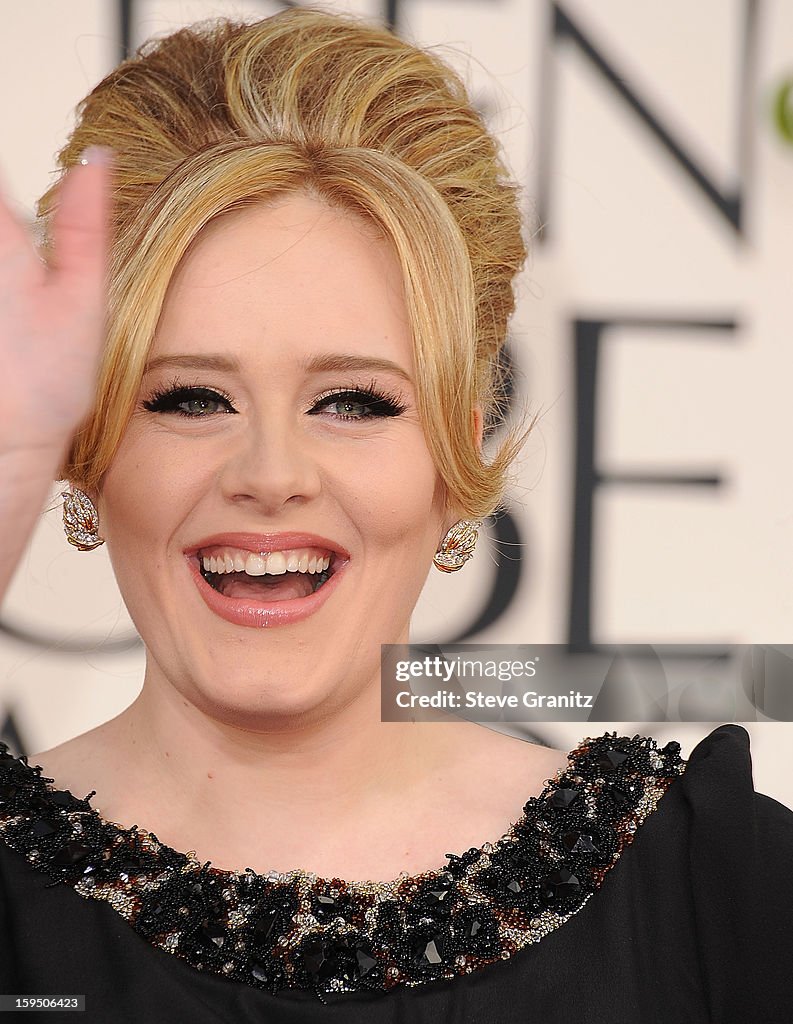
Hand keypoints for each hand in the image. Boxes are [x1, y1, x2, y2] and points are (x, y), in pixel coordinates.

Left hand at [0, 147, 112, 454]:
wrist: (4, 439)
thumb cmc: (44, 384)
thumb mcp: (84, 298)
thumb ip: (87, 223)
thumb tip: (96, 160)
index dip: (10, 184)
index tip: (24, 211)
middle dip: (11, 222)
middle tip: (29, 264)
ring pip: (0, 236)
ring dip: (11, 242)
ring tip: (23, 295)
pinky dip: (8, 271)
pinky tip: (16, 310)